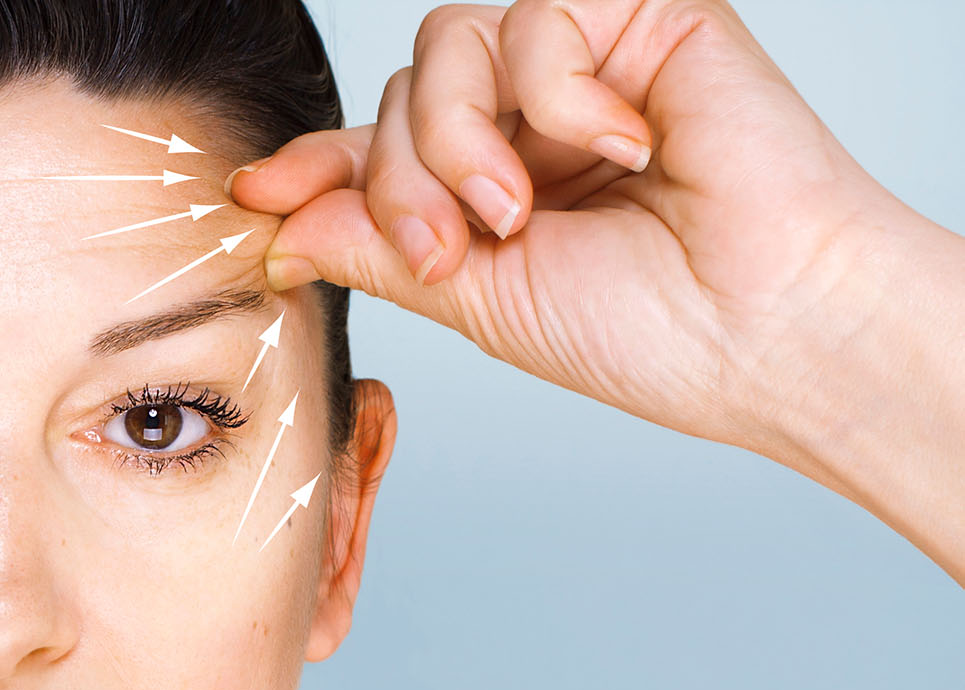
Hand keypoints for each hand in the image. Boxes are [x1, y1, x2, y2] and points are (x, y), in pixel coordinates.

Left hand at [233, 0, 929, 459]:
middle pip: (398, 100)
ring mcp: (580, 70)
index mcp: (489, 190)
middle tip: (453, 249)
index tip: (253, 197)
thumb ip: (378, 248)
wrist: (762, 329)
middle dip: (400, 183)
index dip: (310, 167)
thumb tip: (279, 223)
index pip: (375, 153)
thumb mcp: (478, 298)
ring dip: (459, 141)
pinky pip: (536, 19)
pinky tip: (621, 148)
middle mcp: (527, 123)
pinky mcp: (642, 18)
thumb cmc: (648, 331)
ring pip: (444, 50)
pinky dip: (557, 96)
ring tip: (519, 211)